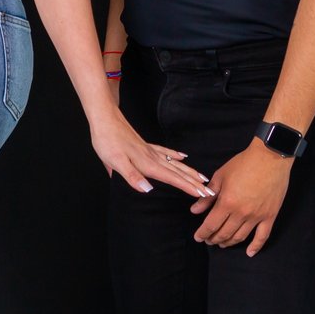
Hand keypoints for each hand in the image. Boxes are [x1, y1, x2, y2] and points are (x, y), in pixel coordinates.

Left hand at [89, 110, 211, 198]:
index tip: (202, 194)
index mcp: (147, 164)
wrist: (104, 119)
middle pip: (178, 172)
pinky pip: (166, 152)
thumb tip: (148, 190)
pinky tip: (183, 157)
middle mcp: (152, 157)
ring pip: (175, 163)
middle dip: (195, 182)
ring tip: (203, 178)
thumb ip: (132, 176)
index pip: (172, 178)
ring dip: (190, 172)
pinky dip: (176, 156)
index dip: (188, 187)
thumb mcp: (115, 162)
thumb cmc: (107, 141)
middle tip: (210, 191)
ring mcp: (150, 150)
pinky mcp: (145, 145)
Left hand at [189, 141, 292, 254]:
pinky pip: (263, 236)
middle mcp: (241, 213)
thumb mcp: (221, 176)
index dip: (202, 233)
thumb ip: (207, 196)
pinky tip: (248, 253)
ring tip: (222, 243)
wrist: (270, 157)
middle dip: (214, 239)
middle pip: (224, 233)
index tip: (198, 237)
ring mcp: (257, 216)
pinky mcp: (270, 216)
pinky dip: (255, 247)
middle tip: (209, 240)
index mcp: (227, 202)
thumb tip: (195, 210)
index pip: (211, 225)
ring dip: (229, 242)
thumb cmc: (244, 163)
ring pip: (240, 236)